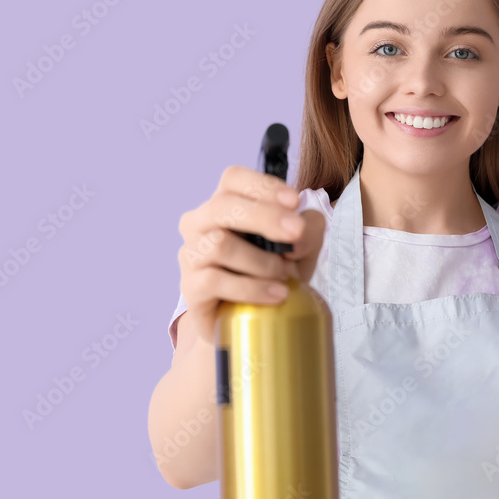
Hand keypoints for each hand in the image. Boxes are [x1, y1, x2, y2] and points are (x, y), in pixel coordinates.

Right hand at [177, 165, 326, 343]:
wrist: (251, 319)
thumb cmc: (274, 272)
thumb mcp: (301, 247)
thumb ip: (308, 229)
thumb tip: (300, 233)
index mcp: (225, 203)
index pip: (233, 178)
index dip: (264, 186)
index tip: (295, 202)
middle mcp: (200, 223)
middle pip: (223, 206)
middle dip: (264, 217)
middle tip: (296, 233)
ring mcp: (191, 254)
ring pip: (220, 244)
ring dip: (261, 260)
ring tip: (285, 275)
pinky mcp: (190, 287)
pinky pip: (215, 280)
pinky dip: (252, 287)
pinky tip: (277, 294)